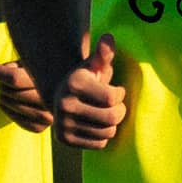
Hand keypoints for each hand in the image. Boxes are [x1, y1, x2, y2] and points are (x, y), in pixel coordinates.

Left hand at [0, 58, 52, 132]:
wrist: (53, 92)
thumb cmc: (36, 73)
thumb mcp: (26, 64)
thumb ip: (10, 66)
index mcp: (50, 77)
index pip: (15, 78)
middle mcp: (53, 97)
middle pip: (14, 93)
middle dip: (4, 85)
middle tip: (4, 82)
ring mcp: (49, 114)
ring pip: (16, 106)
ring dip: (4, 99)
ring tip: (6, 92)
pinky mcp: (42, 127)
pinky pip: (19, 121)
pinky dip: (9, 113)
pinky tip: (7, 104)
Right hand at [54, 33, 126, 148]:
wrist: (61, 98)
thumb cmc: (86, 80)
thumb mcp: (94, 65)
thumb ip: (104, 53)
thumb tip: (108, 38)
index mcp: (74, 83)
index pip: (112, 97)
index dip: (119, 94)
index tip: (114, 90)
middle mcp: (65, 104)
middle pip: (112, 117)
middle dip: (120, 111)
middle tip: (114, 106)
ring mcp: (63, 124)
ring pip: (108, 132)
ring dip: (112, 124)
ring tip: (104, 114)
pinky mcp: (65, 140)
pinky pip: (100, 144)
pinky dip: (103, 137)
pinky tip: (95, 125)